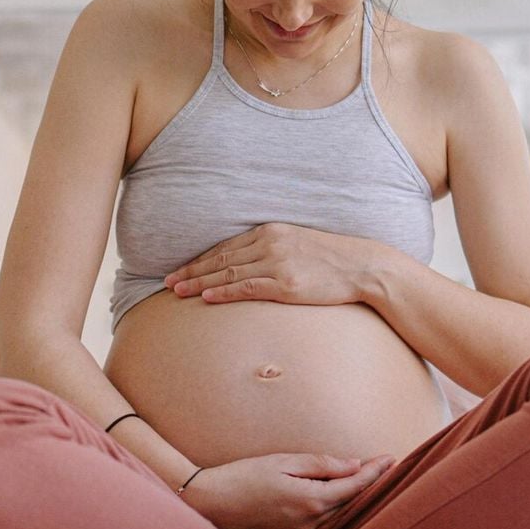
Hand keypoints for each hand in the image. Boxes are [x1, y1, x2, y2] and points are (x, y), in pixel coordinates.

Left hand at [163, 222, 375, 305]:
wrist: (363, 266)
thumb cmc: (333, 259)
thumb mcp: (299, 244)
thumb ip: (274, 249)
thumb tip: (252, 262)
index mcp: (271, 231)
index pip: (226, 246)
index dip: (200, 259)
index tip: (181, 269)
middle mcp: (270, 243)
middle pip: (221, 258)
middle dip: (191, 270)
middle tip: (167, 282)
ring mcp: (277, 263)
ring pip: (228, 274)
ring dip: (199, 283)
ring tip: (177, 291)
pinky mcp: (285, 284)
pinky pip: (246, 288)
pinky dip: (223, 292)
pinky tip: (206, 297)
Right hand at [179, 451, 397, 528]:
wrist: (211, 505)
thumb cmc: (243, 477)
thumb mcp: (283, 461)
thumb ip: (321, 465)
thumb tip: (353, 465)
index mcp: (311, 500)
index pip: (354, 485)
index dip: (375, 471)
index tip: (391, 457)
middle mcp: (311, 521)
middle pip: (350, 500)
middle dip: (369, 481)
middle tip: (386, 462)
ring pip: (337, 510)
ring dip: (353, 492)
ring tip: (369, 473)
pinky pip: (322, 517)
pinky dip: (335, 502)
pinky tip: (338, 489)